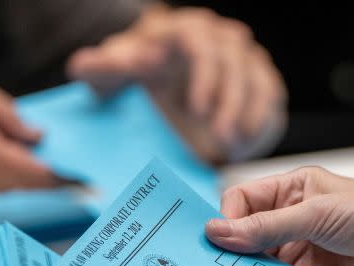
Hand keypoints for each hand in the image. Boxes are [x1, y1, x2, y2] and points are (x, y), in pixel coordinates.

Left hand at [67, 6, 285, 162]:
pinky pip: (268, 99)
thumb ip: (98, 68)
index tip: (196, 108)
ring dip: (245, 115)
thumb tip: (85, 64)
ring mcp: (243, 59)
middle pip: (233, 63)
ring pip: (255, 80)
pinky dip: (258, 123)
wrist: (161, 93)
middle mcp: (219, 39)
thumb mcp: (111, 75)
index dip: (203, 75)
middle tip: (217, 134)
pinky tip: (241, 147)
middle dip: (227, 100)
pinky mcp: (259, 82)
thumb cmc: (135, 78)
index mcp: (183, 30)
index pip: (200, 42)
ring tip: (229, 145)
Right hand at [205, 167, 353, 265]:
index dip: (228, 219)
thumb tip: (216, 233)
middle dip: (226, 257)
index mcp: (291, 193)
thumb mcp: (317, 213)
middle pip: (242, 242)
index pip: (241, 202)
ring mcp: (297, 263)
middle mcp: (290, 227)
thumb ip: (266, 227)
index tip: (218, 238)